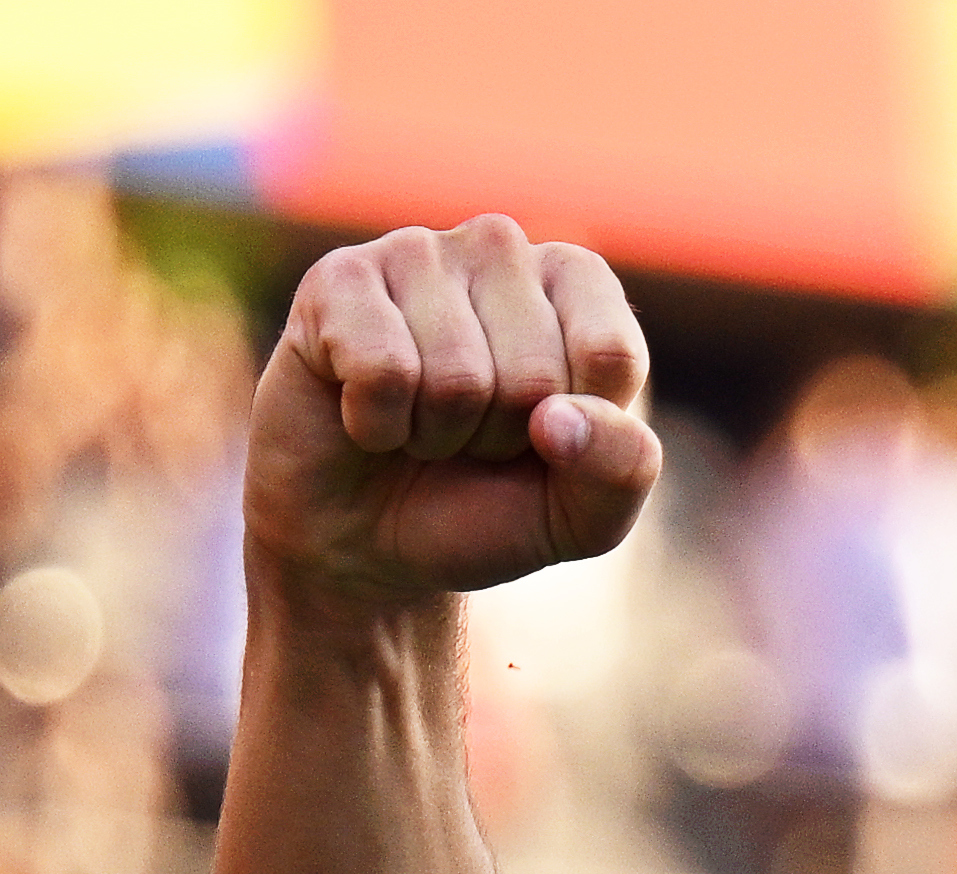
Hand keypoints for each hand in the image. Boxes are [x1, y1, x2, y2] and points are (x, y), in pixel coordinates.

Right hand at [246, 217, 661, 618]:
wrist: (366, 541)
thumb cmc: (487, 511)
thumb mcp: (584, 516)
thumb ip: (620, 470)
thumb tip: (559, 417)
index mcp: (577, 282)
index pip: (611, 356)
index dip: (578, 432)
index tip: (545, 436)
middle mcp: (499, 248)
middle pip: (536, 375)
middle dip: (503, 437)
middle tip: (470, 438)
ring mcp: (416, 253)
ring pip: (458, 376)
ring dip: (437, 433)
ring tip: (420, 424)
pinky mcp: (337, 280)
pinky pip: (382, 370)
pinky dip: (377, 423)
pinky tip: (365, 413)